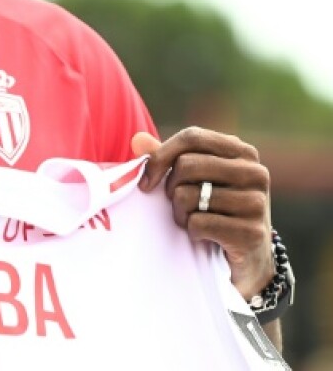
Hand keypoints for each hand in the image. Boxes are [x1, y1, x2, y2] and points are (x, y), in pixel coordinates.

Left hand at [133, 127, 273, 298]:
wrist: (246, 258)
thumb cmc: (214, 210)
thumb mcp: (193, 180)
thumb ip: (166, 158)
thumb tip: (138, 140)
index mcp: (242, 152)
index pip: (192, 137)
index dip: (161, 156)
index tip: (146, 181)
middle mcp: (256, 172)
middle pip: (187, 164)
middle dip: (170, 188)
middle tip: (177, 204)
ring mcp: (257, 203)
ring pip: (189, 195)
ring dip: (180, 212)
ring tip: (193, 220)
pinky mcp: (253, 233)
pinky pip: (199, 223)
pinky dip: (192, 231)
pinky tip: (204, 236)